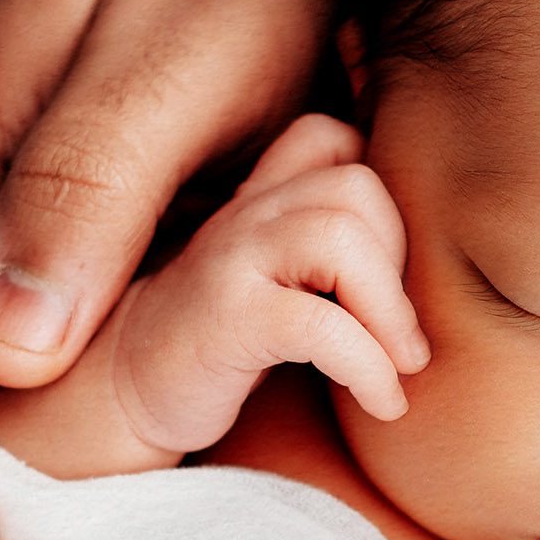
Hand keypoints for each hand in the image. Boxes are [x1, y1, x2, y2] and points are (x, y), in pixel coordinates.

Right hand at [109, 115, 429, 453]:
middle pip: (356, 185)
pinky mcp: (222, 317)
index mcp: (259, 196)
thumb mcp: (275, 282)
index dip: (380, 197)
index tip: (389, 275)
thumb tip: (423, 262)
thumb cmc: (214, 345)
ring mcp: (228, 259)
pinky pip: (321, 323)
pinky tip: (380, 401)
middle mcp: (242, 212)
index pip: (332, 138)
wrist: (117, 399)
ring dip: (390, 313)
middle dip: (399, 264)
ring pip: (341, 237)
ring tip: (398, 366)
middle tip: (400, 334)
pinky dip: (370, 368)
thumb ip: (323, 251)